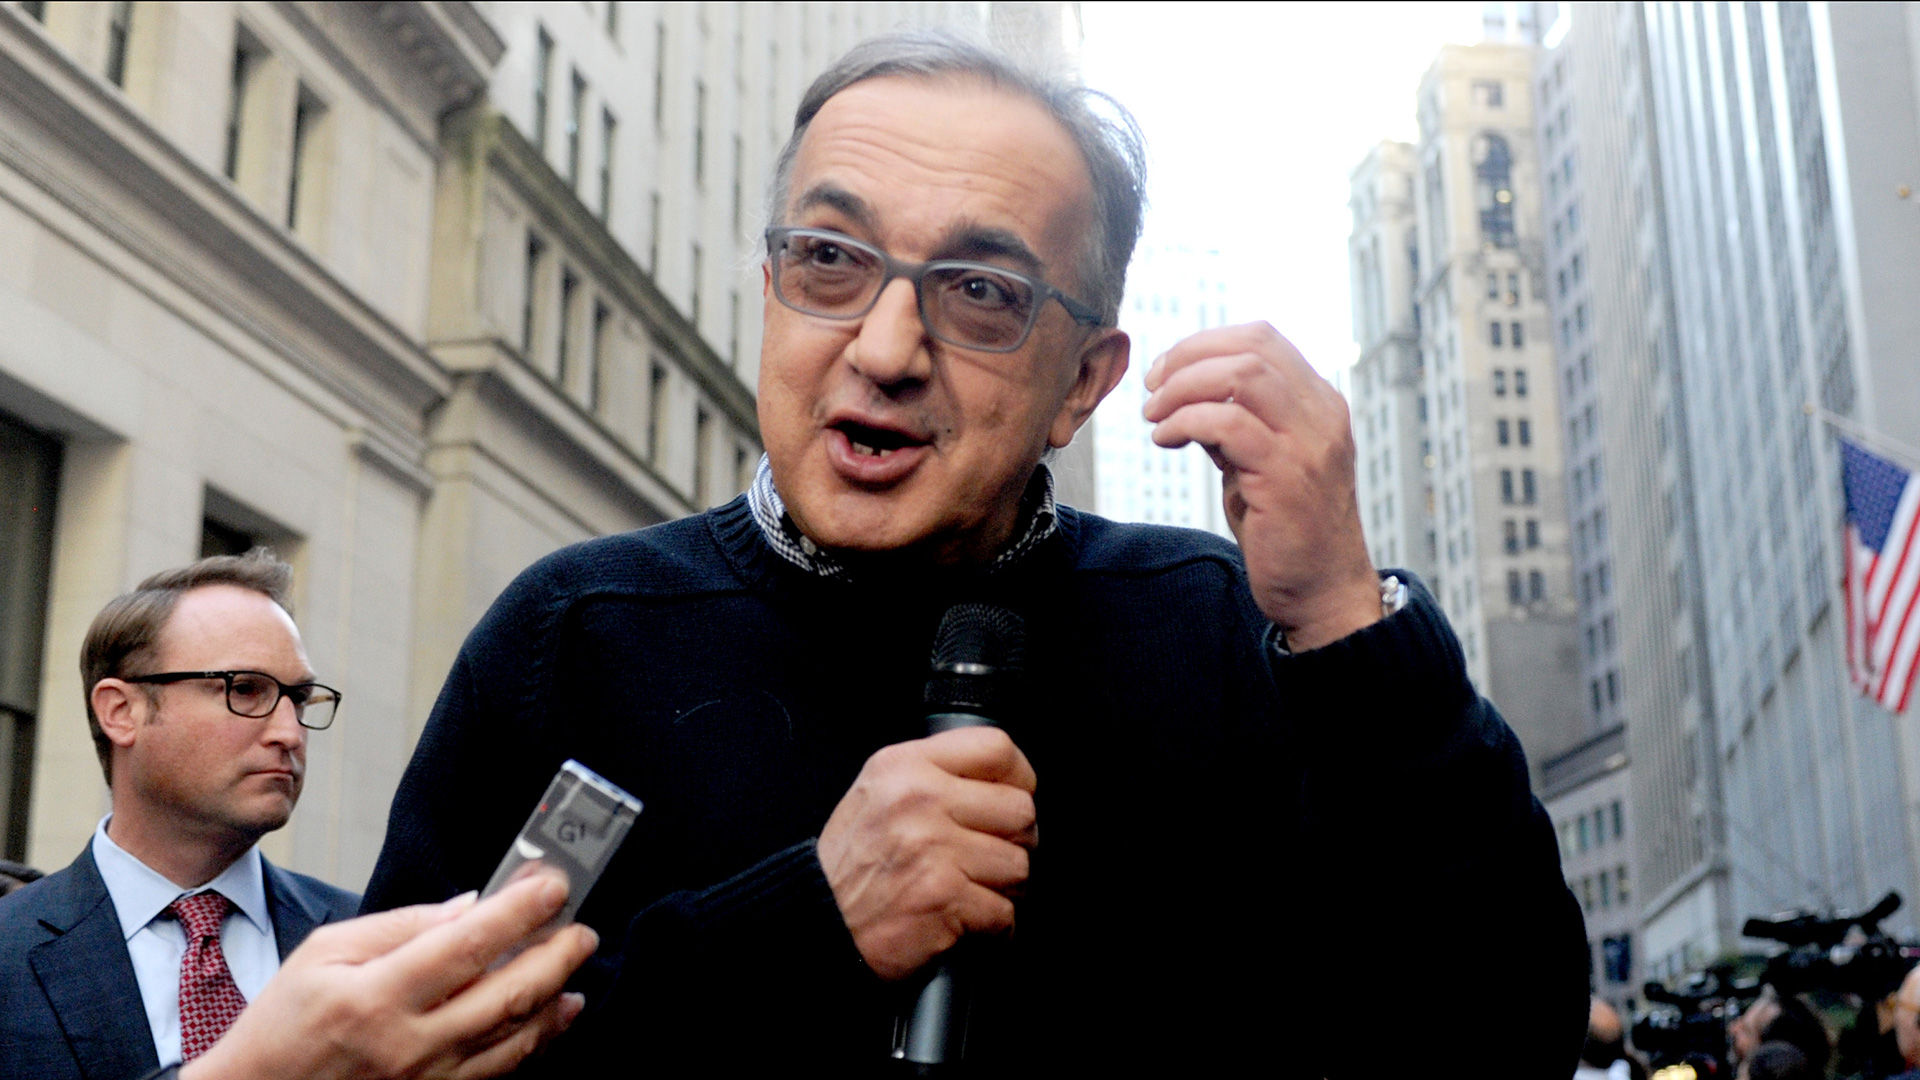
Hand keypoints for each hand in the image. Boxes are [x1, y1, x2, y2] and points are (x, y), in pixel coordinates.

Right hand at [182, 874, 598, 1079]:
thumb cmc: (285, 1025)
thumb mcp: (325, 953)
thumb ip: (402, 925)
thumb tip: (470, 907)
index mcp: (375, 996)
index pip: (468, 944)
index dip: (520, 910)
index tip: (552, 884)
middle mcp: (408, 1043)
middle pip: (510, 993)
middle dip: (559, 953)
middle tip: (580, 925)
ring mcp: (426, 1079)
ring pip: (517, 1036)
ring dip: (558, 994)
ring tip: (575, 960)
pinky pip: (503, 1070)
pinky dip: (540, 1039)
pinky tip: (557, 1012)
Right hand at [818, 726, 1037, 980]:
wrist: (816, 921)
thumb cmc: (849, 865)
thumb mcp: (878, 792)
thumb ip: (933, 777)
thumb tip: (1001, 786)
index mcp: (906, 767)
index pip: (996, 748)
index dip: (1020, 777)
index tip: (1018, 797)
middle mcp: (921, 801)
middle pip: (1020, 811)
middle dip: (1016, 842)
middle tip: (992, 858)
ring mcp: (935, 850)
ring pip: (1018, 865)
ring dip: (1004, 888)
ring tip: (974, 892)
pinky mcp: (945, 899)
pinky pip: (1004, 912)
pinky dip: (994, 927)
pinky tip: (968, 922)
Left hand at [1143, 322, 1380, 650]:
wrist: (1322, 592)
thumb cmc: (1289, 533)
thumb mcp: (1259, 465)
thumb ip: (1236, 426)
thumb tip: (1188, 395)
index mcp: (1318, 404)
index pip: (1262, 339)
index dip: (1205, 343)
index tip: (1167, 370)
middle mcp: (1321, 415)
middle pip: (1251, 347)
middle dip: (1188, 358)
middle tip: (1153, 391)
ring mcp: (1309, 444)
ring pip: (1242, 375)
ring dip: (1184, 387)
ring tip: (1156, 415)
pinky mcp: (1287, 476)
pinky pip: (1229, 424)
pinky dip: (1186, 422)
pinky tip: (1166, 440)